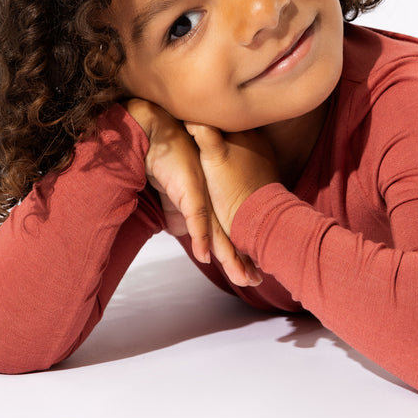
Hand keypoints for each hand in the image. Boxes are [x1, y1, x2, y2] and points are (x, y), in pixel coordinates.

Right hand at [125, 99, 261, 286]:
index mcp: (212, 202)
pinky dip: (200, 238)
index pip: (229, 232)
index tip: (252, 271)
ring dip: (229, 257)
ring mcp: (203, 197)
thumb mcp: (178, 193)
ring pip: (218, 233)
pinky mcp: (189, 192)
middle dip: (242, 260)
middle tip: (257, 280)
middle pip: (229, 235)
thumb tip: (180, 230)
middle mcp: (212, 200)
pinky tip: (204, 256)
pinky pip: (196, 219)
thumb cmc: (172, 161)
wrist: (161, 138)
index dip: (239, 252)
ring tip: (243, 277)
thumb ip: (183, 211)